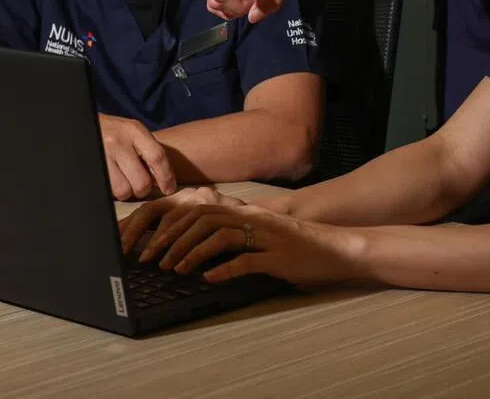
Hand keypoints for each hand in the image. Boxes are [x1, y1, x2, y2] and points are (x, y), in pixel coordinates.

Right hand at [98, 115, 176, 200]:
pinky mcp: (93, 169)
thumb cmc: (114, 132)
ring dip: (127, 191)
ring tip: (124, 179)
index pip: (157, 157)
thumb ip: (149, 151)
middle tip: (140, 183)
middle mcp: (117, 142)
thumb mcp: (133, 132)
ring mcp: (102, 156)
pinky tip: (113, 179)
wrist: (84, 125)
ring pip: (124, 191)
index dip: (166, 177)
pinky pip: (109, 191)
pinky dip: (114, 191)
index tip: (169, 188)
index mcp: (133, 130)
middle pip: (141, 181)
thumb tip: (162, 180)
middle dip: (144, 188)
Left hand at [153, 202, 364, 287]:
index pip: (200, 210)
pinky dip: (225, 269)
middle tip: (155, 260)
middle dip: (175, 239)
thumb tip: (200, 248)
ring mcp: (266, 236)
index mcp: (246, 212)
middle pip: (204, 220)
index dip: (174, 226)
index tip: (154, 244)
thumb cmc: (296, 246)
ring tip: (177, 269)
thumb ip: (235, 235)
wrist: (335, 249)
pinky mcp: (279, 257)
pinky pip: (247, 260)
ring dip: (194, 253)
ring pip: (221, 236)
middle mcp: (253, 219)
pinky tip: (209, 278)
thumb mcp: (262, 235)